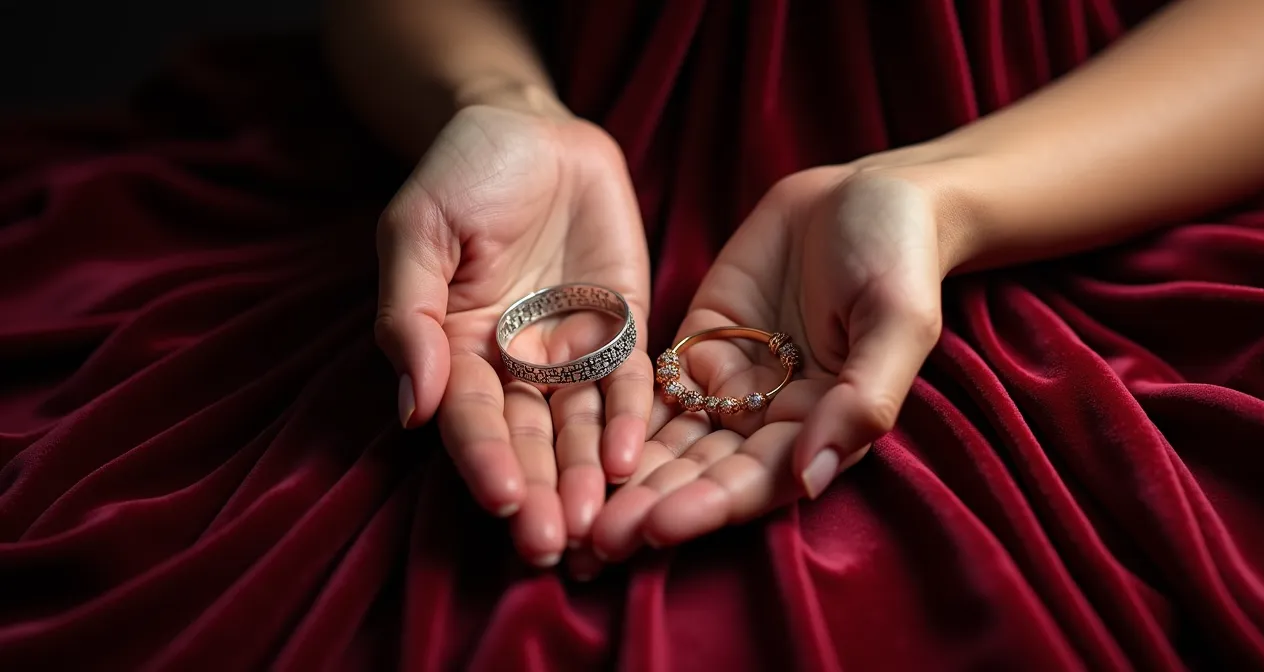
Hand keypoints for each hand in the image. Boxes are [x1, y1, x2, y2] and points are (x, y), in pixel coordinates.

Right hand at [375, 99, 651, 566]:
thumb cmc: (461, 174)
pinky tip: (632, 460)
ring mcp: (572, 353)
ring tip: (597, 522)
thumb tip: (411, 407)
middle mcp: (514, 366)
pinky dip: (631, 420)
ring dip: (587, 475)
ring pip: (581, 427)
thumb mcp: (416, 231)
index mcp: (456, 350)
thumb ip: (410, 316)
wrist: (531, 127)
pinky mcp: (623, 331)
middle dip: (539, 492)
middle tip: (550, 543)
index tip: (500, 499)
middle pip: (528, 440)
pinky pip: (631, 384)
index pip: (469, 417)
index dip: (483, 458)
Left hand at [591, 151, 971, 559]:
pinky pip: (649, 389)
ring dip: (622, 478)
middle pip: (701, 474)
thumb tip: (812, 479)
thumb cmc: (899, 256)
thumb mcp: (897, 320)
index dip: (706, 506)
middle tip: (590, 542)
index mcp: (821, 427)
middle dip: (648, 506)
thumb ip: (864, 398)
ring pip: (667, 441)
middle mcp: (770, 419)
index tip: (655, 528)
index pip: (757, 482)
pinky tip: (567, 445)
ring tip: (568, 510)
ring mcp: (730, 383)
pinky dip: (613, 418)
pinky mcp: (696, 346)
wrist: (868, 193)